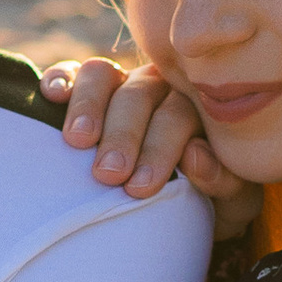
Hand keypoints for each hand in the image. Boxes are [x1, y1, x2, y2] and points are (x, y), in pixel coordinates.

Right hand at [39, 54, 252, 219]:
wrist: (179, 208)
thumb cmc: (208, 204)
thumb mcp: (229, 205)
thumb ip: (223, 182)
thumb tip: (194, 156)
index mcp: (199, 109)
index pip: (178, 115)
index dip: (159, 149)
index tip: (140, 187)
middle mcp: (160, 88)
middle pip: (139, 96)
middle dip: (123, 135)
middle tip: (108, 174)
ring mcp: (121, 84)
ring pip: (103, 76)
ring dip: (89, 106)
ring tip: (78, 142)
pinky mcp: (85, 88)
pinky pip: (73, 72)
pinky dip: (62, 79)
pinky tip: (52, 95)